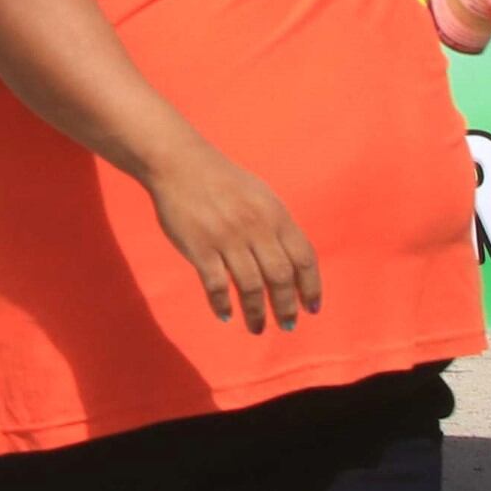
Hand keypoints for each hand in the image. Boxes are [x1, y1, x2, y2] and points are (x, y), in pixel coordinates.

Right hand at [139, 139, 322, 332]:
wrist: (179, 163)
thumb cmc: (223, 182)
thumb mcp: (261, 196)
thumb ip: (278, 227)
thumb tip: (295, 264)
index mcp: (275, 214)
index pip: (304, 258)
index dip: (311, 287)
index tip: (311, 308)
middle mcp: (255, 227)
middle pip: (280, 277)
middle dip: (286, 307)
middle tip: (286, 325)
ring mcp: (227, 238)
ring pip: (250, 286)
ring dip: (257, 313)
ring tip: (258, 327)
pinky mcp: (200, 247)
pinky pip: (216, 285)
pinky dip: (222, 304)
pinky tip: (226, 314)